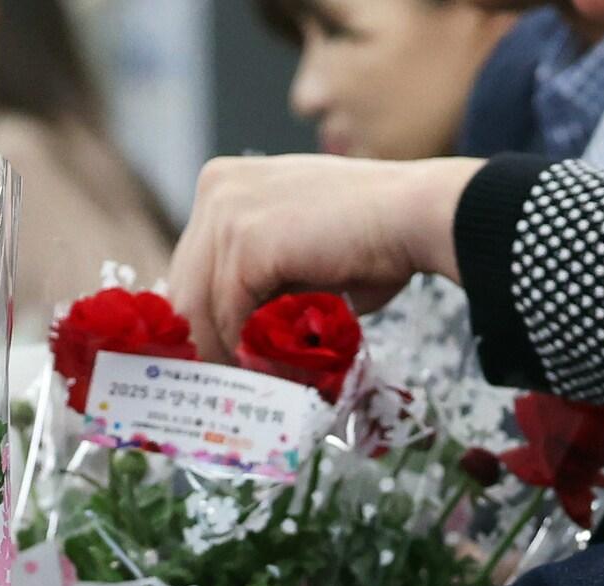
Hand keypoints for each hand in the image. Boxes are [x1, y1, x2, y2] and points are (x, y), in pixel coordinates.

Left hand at [169, 154, 482, 360]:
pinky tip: (274, 361)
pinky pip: (229, 311)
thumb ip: (252, 281)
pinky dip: (249, 344)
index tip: (211, 361)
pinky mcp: (245, 240)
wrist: (420, 216)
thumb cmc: (371, 240)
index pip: (188, 266)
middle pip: (184, 286)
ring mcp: (226, 210)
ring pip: (201, 306)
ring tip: (254, 380)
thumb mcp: (292, 256)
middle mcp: (214, 187)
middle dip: (203, 341)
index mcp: (221, 183)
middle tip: (224, 384)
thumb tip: (223, 336)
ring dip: (227, 350)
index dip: (197, 320)